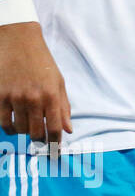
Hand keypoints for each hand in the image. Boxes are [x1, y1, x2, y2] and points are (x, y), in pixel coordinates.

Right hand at [0, 22, 71, 140]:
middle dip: (39, 140)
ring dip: (24, 132)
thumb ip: (63, 107)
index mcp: (51, 95)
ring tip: (27, 127)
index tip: (55, 153)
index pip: (54, 128)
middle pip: (35, 133)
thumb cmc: (42, 63)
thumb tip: (67, 130)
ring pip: (18, 129)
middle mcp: (33, 98)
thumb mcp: (59, 82)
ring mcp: (13, 97)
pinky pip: (2, 121)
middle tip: (40, 141)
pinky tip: (13, 124)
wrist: (19, 42)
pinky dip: (9, 127)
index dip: (54, 144)